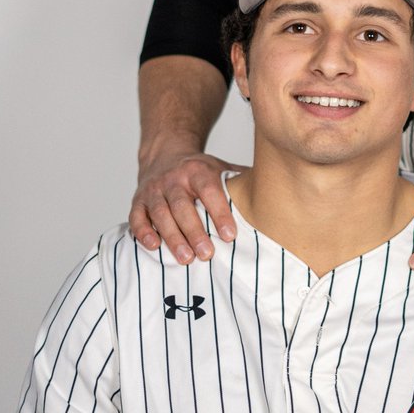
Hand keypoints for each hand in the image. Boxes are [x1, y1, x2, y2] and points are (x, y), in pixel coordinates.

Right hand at [129, 133, 244, 264]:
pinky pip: (137, 217)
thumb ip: (241, 181)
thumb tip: (276, 193)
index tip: (229, 235)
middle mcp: (174, 178)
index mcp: (198, 170)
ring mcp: (154, 189)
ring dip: (172, 237)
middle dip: (194, 231)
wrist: (165, 155)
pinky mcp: (138, 200)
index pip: (210, 191)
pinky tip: (153, 247)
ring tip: (185, 258)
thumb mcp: (220, 168)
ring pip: (161, 213)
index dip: (219, 213)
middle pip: (183, 206)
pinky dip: (143, 232)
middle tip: (207, 254)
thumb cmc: (199, 170)